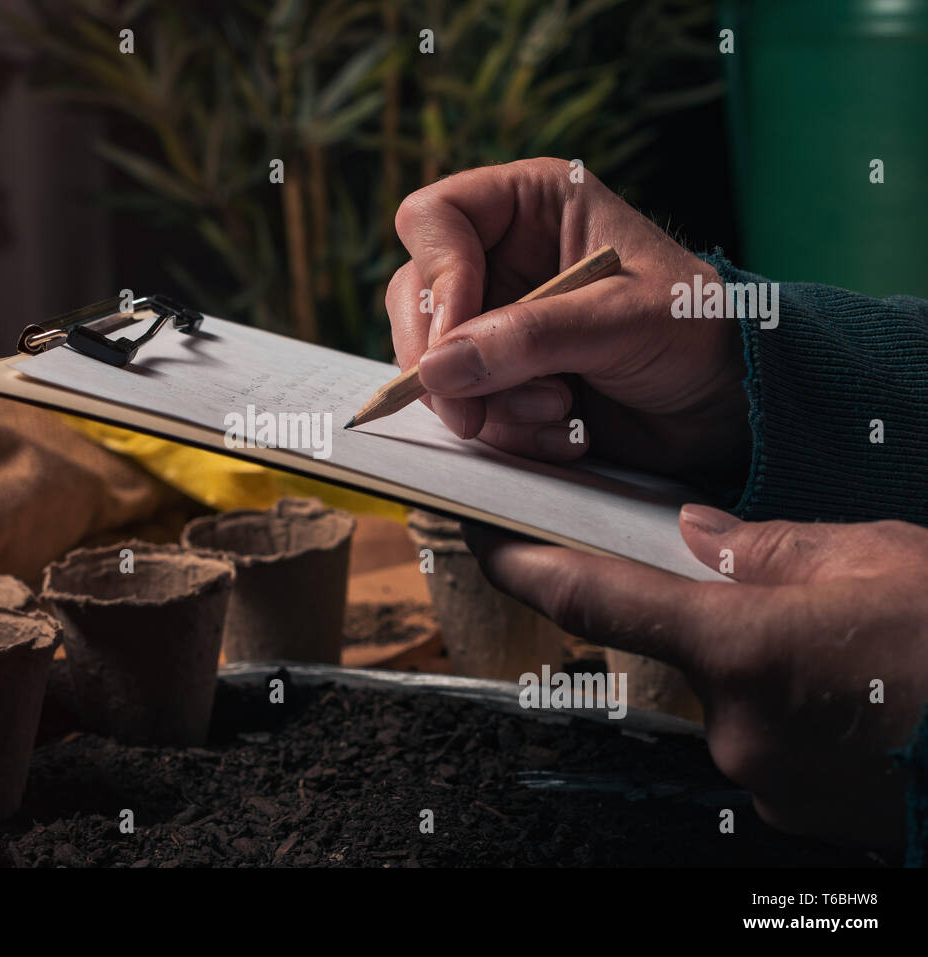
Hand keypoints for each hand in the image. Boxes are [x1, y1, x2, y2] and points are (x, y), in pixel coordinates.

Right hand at [388, 158, 748, 482]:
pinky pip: (462, 404)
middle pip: (415, 297)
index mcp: (530, 204)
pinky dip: (505, 431)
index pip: (433, 220)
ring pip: (433, 362)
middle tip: (480, 411)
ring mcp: (494, 319)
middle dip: (451, 364)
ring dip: (488, 405)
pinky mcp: (499, 376)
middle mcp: (500, 256)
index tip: (458, 344)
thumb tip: (436, 368)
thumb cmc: (698, 331)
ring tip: (561, 413)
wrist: (731, 403)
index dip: (438, 280)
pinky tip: (564, 434)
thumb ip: (530, 338)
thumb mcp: (622, 321)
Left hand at [463, 507, 927, 850]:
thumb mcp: (871, 558)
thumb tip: (696, 538)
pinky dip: (796, 713)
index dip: (529, 567)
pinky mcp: (798, 807)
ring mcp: (766, 776)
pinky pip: (770, 742)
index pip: (597, 600)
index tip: (489, 543)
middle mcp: (736, 722)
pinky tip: (858, 699)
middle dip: (720, 624)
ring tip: (852, 658)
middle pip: (683, 654)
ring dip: (770, 672)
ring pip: (734, 700)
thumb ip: (765, 549)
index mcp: (741, 644)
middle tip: (804, 611)